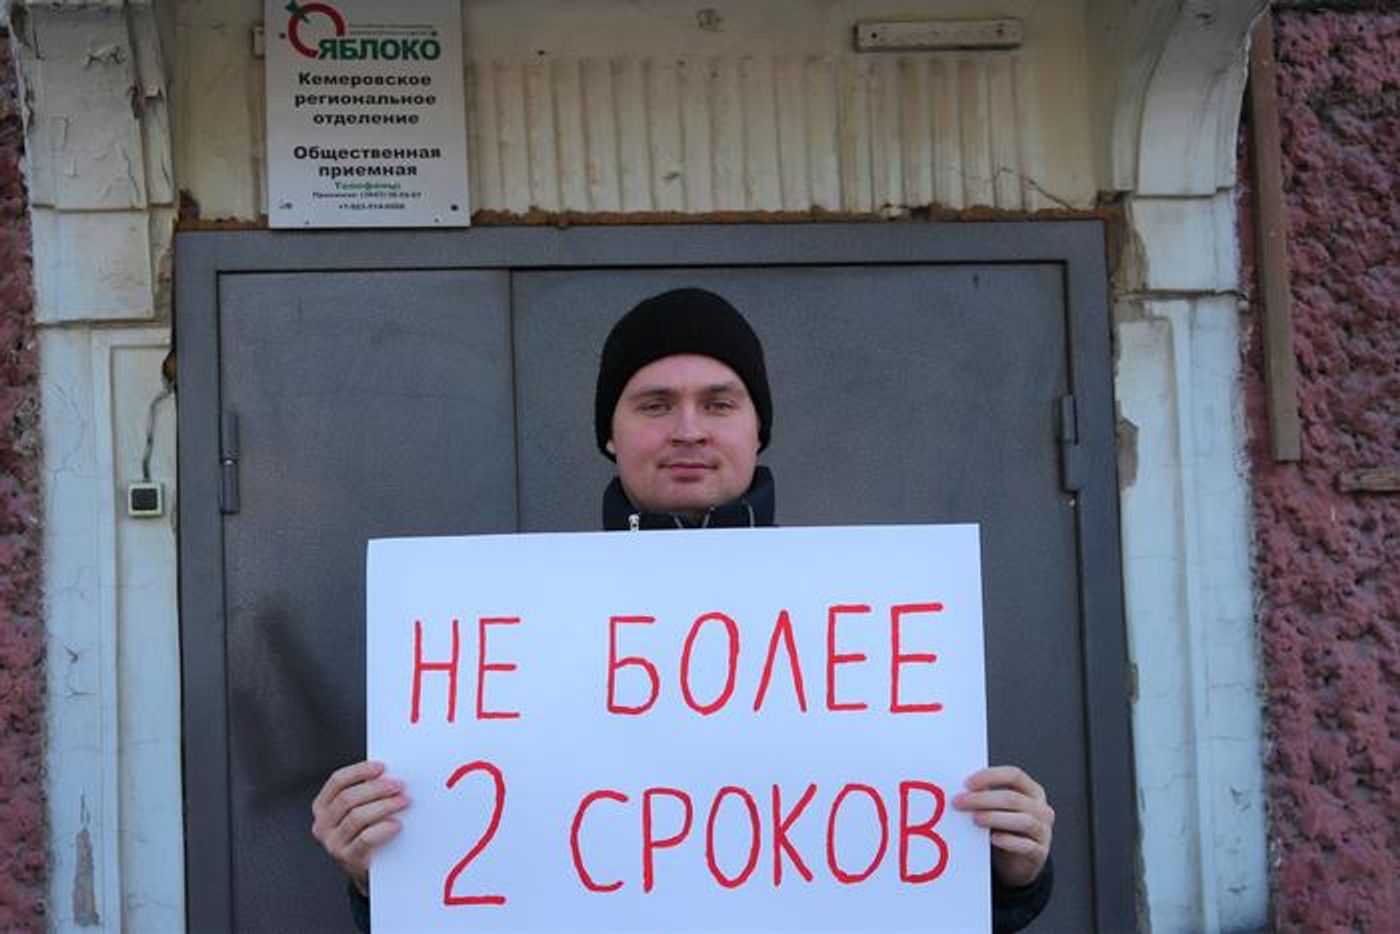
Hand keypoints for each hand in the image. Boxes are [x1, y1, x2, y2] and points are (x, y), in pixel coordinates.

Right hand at [311, 760, 409, 894]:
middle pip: (347, 798)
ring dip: (384, 805)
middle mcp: (323, 825)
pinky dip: (383, 828)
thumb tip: (388, 773)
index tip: (381, 767)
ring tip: (402, 801)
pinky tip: (396, 824)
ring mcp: (333, 843)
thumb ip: (366, 791)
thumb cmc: (365, 829)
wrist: (366, 865)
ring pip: (357, 817)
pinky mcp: (348, 857)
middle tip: (398, 785)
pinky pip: (365, 839)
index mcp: (323, 806)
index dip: (359, 771)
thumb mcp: (359, 808)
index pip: (337, 781)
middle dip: (376, 788)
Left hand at [952, 765, 1053, 887]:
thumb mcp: (998, 809)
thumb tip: (960, 789)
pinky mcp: (1040, 853)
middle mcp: (1041, 809)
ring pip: (1023, 820)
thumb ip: (986, 796)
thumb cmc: (1005, 828)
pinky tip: (992, 838)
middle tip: (960, 802)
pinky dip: (1009, 841)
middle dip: (983, 799)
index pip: (1014, 775)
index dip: (990, 776)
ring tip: (975, 818)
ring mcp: (1043, 831)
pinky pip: (1027, 845)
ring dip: (995, 818)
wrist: (1017, 862)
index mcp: (1032, 791)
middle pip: (1013, 798)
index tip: (967, 783)